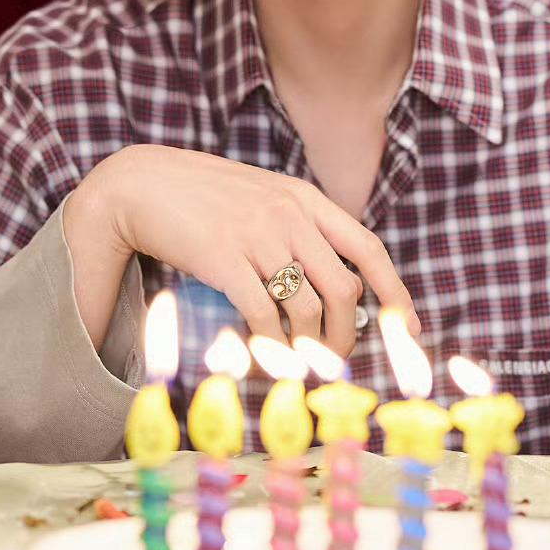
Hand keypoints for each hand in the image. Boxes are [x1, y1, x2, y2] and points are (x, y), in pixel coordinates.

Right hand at [74, 144, 419, 358]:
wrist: (141, 184)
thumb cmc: (201, 198)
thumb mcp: (262, 198)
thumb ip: (297, 229)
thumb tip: (333, 283)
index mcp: (303, 199)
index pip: (367, 247)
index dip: (394, 290)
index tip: (408, 326)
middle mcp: (288, 215)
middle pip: (343, 289)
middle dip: (345, 336)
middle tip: (333, 361)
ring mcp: (257, 234)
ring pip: (306, 308)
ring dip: (307, 348)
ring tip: (295, 365)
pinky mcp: (224, 258)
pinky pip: (262, 315)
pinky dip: (268, 345)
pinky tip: (262, 356)